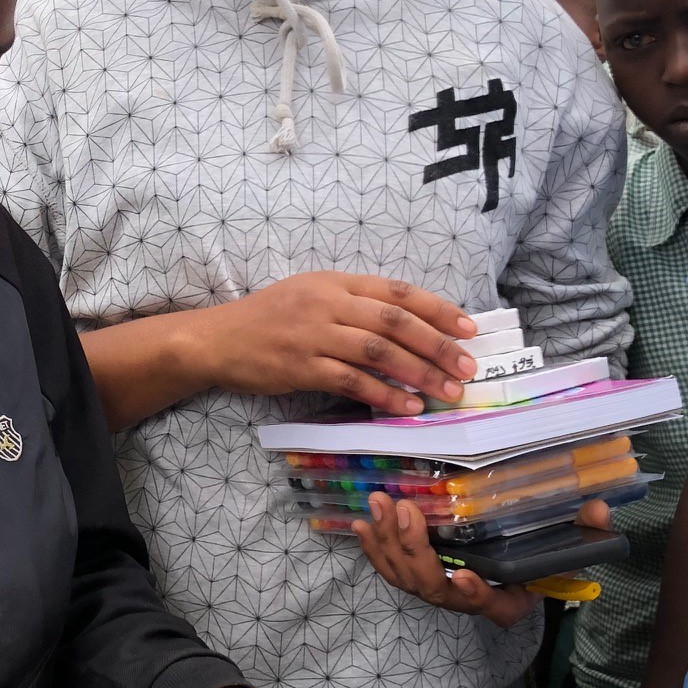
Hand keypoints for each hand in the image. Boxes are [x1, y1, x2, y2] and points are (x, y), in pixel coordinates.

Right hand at [196, 273, 477, 414]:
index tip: (469, 328)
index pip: (397, 291)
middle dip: (437, 345)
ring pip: (378, 352)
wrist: (218, 338)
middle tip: (466, 367)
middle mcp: (328, 303)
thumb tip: (408, 326)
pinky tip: (406, 406)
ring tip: (446, 391)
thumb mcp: (311, 294)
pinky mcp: (301, 366)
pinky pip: (352, 381)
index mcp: (336, 282)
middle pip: (394, 322)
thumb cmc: (269, 318)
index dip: (437, 309)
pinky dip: (384, 394)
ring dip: (418, 372)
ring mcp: (314, 334)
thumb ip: (354, 304)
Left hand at [353, 495, 613, 629]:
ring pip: (405, 575)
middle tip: (405, 510)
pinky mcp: (415, 576)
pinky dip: (373, 547)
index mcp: (505, 600)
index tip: (468, 576)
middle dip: (414, 549)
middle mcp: (466, 600)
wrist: (512, 575)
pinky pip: (388, 568)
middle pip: (433, 587)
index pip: (492, 607)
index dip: (477, 595)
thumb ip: (585, 532)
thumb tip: (599, 508)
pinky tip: (362, 521)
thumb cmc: (538, 559)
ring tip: (379, 503)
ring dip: (387, 540)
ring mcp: (437, 590)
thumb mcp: (567, 548)